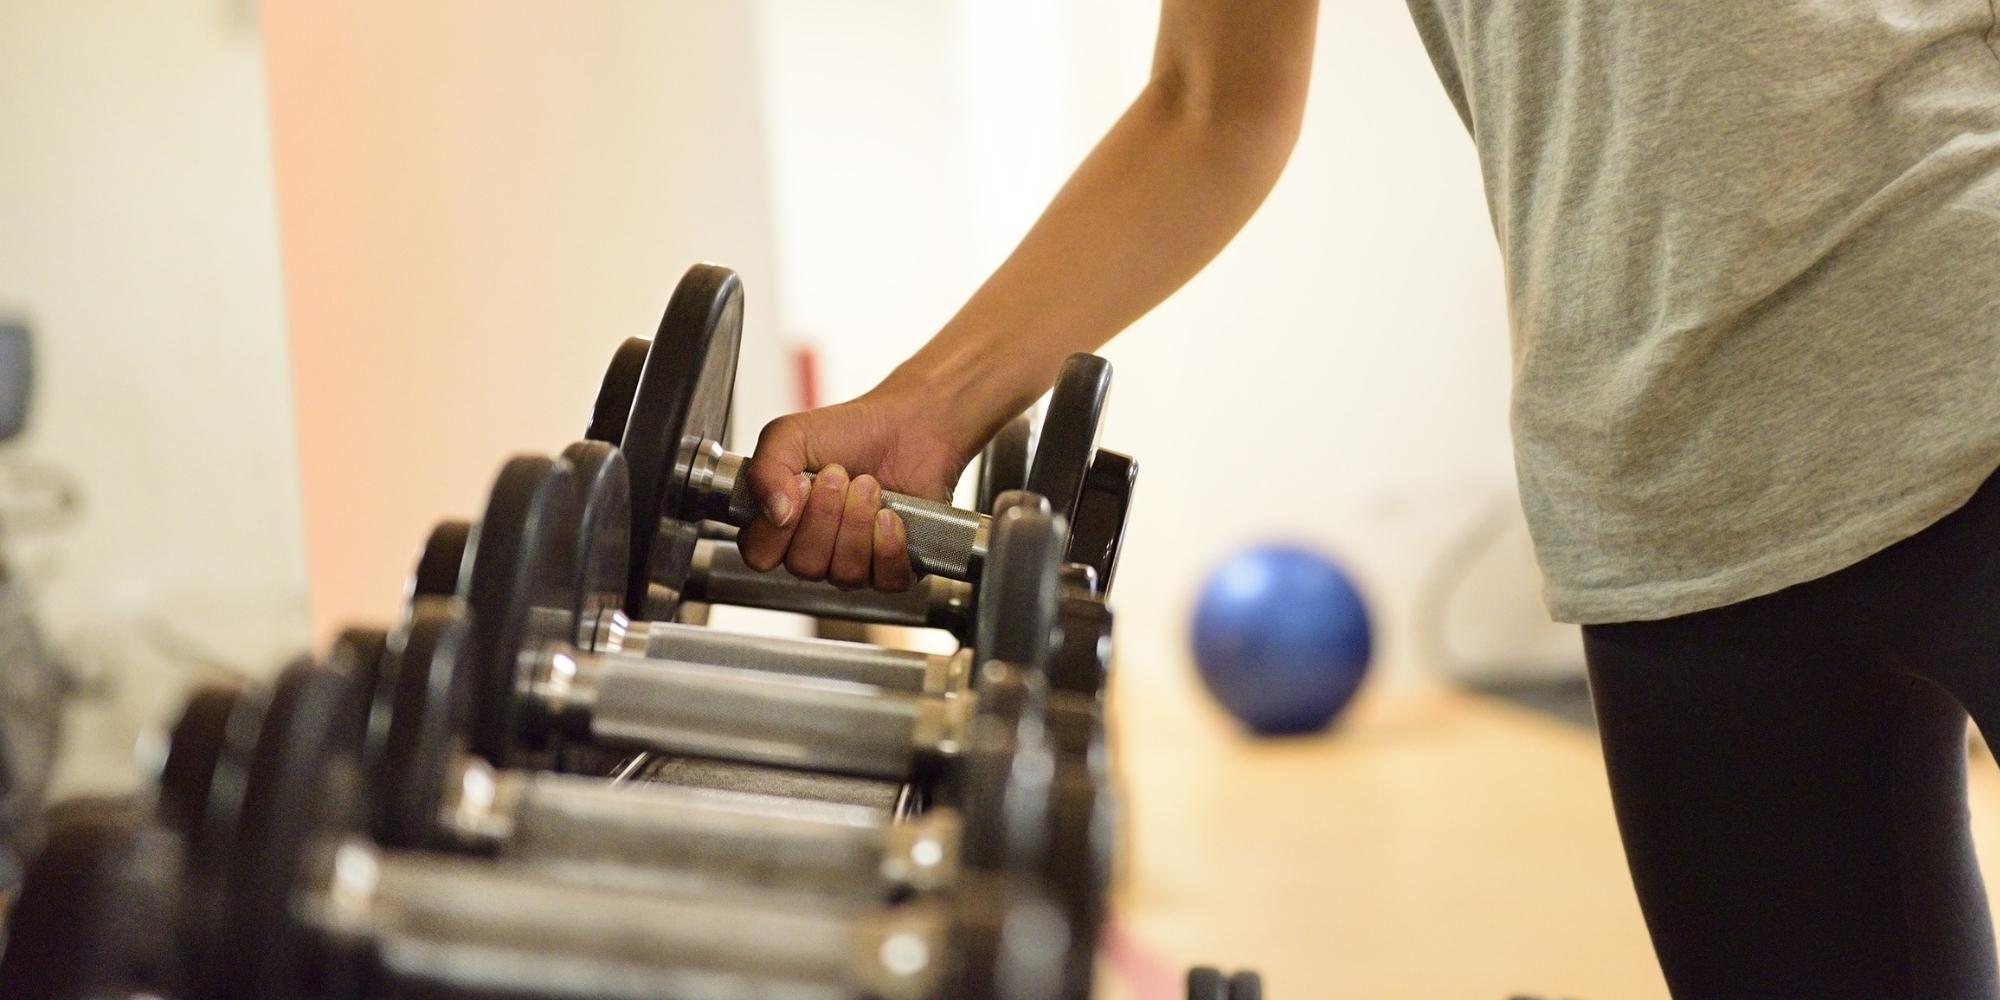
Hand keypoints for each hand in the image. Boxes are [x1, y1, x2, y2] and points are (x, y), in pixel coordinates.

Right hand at [737, 387, 969, 590]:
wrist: (905, 426)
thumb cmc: (849, 432)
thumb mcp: (791, 435)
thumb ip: (766, 469)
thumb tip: (774, 513)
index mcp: (780, 524)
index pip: (760, 555)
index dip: (779, 527)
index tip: (802, 484)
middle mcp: (813, 550)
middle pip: (805, 566)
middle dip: (825, 516)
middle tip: (840, 476)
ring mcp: (852, 562)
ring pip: (845, 574)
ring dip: (858, 524)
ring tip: (869, 486)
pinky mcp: (892, 566)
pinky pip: (887, 581)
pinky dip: (889, 547)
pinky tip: (890, 515)